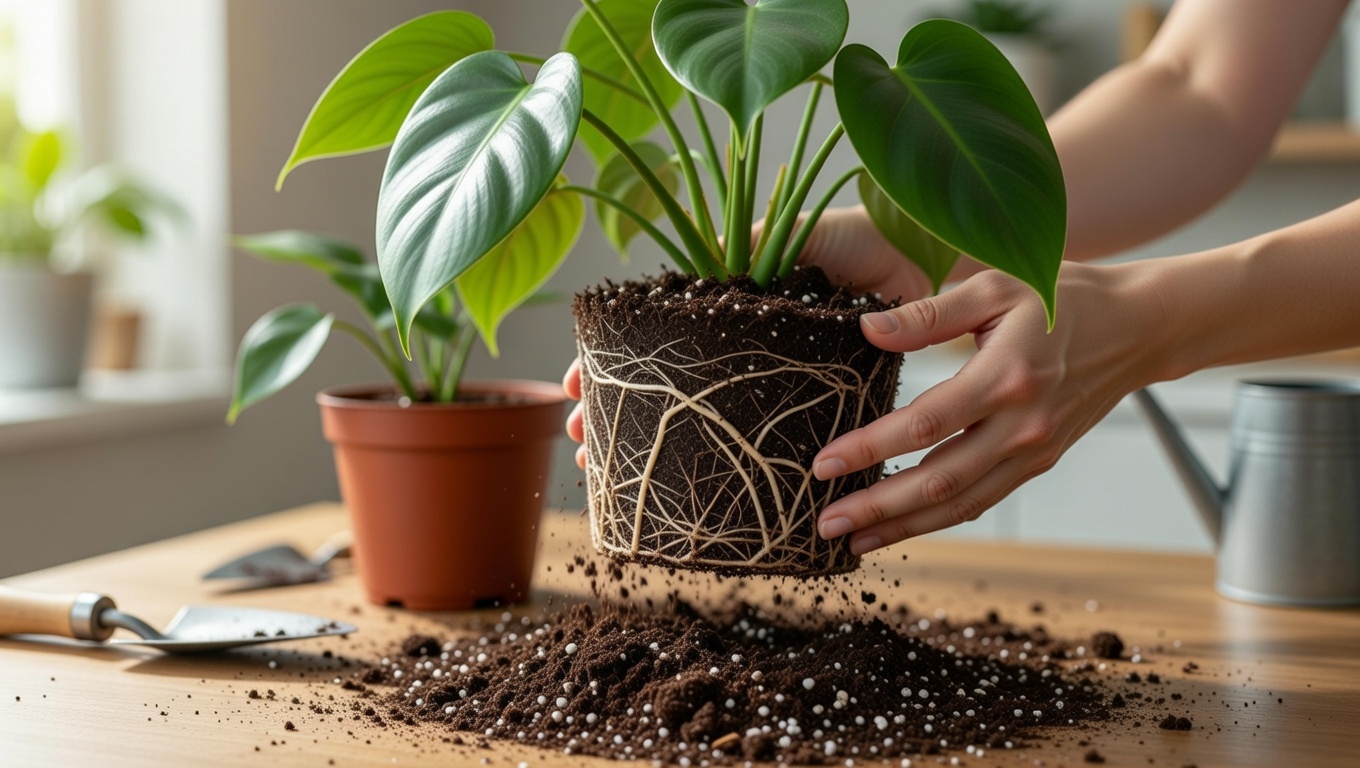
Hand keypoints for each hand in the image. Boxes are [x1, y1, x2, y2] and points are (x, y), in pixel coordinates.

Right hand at [563, 206, 937, 465]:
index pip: (648, 337)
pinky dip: (726, 462)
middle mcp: (741, 346)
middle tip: (581, 449)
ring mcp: (772, 378)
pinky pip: (762, 436)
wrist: (927, 261)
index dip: (606, 364)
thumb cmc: (859, 240)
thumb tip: (683, 280)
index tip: (570, 391)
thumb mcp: (789, 234)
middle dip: (615, 417)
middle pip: (662, 387)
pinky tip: (694, 491)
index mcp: (726, 303)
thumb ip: (740, 249)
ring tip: (610, 478)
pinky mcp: (810, 402)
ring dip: (652, 448)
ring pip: (701, 420)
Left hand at [812, 261, 1176, 554]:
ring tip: (854, 541)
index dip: (871, 448)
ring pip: (960, 503)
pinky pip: (982, 501)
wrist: (1138, 327)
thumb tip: (867, 331)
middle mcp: (1023, 425)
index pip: (925, 425)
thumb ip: (929, 314)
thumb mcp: (996, 288)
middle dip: (878, 507)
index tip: (824, 465)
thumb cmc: (1061, 297)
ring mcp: (1034, 451)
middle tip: (825, 522)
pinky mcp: (1039, 463)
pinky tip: (903, 527)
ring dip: (904, 526)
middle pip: (939, 480)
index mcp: (1007, 377)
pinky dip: (939, 519)